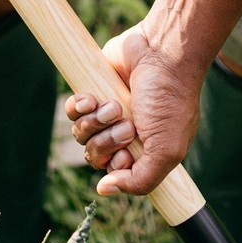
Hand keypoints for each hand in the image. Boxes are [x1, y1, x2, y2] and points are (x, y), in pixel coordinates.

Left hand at [66, 24, 201, 196]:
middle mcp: (123, 133)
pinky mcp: (93, 90)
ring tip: (115, 105)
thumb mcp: (167, 151)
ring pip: (81, 134)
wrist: (161, 52)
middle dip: (106, 141)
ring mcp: (107, 112)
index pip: (113, 174)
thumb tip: (104, 190)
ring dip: (95, 121)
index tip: (125, 154)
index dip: (113, 166)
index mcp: (142, 151)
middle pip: (93, 155)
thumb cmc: (169, 100)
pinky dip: (78, 106)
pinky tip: (91, 98)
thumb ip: (140, 181)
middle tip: (127, 124)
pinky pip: (72, 110)